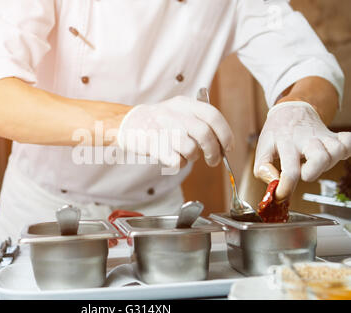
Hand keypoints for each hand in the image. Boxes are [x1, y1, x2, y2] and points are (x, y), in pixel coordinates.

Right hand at [117, 96, 233, 168]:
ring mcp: (162, 129)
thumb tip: (223, 143)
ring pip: (191, 149)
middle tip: (214, 160)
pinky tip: (173, 158)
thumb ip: (200, 121)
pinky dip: (179, 164)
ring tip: (186, 156)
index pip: (213, 115)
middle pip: (205, 134)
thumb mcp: (179, 111)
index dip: (225, 133)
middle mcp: (174, 114)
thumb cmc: (159, 122)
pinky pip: (176, 161)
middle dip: (214, 151)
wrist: (129, 124)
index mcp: (184, 104)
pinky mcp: (153, 144)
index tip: (228, 147)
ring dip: (193, 158)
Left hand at [254, 101, 350, 199]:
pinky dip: (346, 148)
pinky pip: (349, 141)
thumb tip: (274, 182)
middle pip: (321, 159)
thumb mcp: (262, 148)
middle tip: (302, 171)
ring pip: (337, 151)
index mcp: (286, 143)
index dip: (286, 188)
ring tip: (312, 161)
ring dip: (327, 162)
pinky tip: (332, 151)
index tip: (281, 195)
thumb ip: (262, 168)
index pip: (290, 172)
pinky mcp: (335, 136)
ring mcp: (323, 137)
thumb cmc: (277, 132)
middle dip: (312, 173)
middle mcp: (307, 139)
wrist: (291, 110)